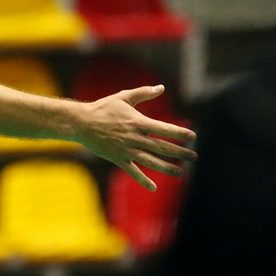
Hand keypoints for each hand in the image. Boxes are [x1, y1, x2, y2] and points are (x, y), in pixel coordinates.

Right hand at [76, 85, 196, 190]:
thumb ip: (143, 93)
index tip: (192, 137)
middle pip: (162, 147)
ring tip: (180, 172)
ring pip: (151, 161)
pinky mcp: (118, 159)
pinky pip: (133, 171)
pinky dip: (143, 180)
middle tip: (193, 156)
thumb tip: (161, 88)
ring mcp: (126, 150)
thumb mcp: (123, 97)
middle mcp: (135, 138)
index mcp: (138, 122)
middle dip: (180, 152)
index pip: (164, 129)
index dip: (180, 133)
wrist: (81, 123)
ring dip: (167, 168)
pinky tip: (153, 187)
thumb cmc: (103, 108)